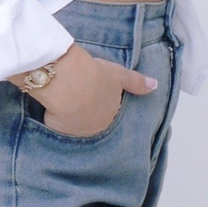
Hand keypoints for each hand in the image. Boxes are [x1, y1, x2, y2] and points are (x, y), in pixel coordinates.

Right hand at [22, 43, 157, 137]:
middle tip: (78, 94)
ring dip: (72, 116)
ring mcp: (77, 131)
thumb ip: (136, 82)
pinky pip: (57, 125)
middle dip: (88, 111)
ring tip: (64, 100)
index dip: (102, 101)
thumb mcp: (119, 75)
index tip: (94, 92)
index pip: (109, 112)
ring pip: (75, 124)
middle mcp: (97, 128)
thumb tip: (155, 86)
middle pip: (93, 120)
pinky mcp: (58, 130)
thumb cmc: (96, 76)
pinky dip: (55, 117)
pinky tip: (52, 106)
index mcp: (112, 115)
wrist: (68, 81)